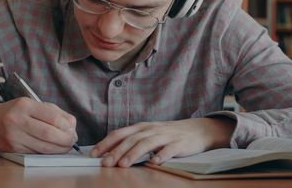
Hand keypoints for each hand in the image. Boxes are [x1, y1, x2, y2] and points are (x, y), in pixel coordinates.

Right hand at [0, 97, 77, 153]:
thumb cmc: (16, 111)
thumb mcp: (34, 104)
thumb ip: (54, 112)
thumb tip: (71, 125)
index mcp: (25, 106)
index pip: (51, 117)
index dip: (66, 125)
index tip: (72, 128)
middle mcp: (18, 120)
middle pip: (48, 134)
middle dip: (65, 139)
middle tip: (72, 139)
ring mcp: (14, 136)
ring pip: (43, 147)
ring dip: (60, 148)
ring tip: (66, 145)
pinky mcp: (13, 149)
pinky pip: (36, 153)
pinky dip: (48, 152)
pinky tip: (54, 148)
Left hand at [90, 117, 235, 167]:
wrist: (196, 130)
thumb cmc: (169, 134)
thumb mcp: (149, 134)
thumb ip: (132, 141)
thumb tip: (110, 153)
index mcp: (142, 127)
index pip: (120, 133)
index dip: (106, 143)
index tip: (94, 154)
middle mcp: (151, 129)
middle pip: (131, 139)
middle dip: (117, 151)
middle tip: (106, 163)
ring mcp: (165, 136)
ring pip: (146, 143)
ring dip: (134, 154)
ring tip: (124, 164)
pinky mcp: (179, 143)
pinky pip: (169, 150)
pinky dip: (161, 156)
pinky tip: (154, 163)